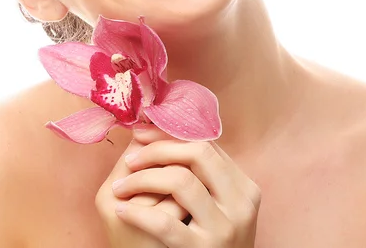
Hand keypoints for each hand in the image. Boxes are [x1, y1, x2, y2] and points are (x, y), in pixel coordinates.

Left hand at [112, 126, 260, 247]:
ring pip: (180, 180)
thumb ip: (201, 174)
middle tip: (130, 158)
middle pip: (198, 154)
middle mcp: (240, 204)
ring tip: (121, 186)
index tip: (142, 133)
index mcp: (244, 188)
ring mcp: (224, 229)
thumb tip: (159, 129)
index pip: (207, 144)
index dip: (170, 134)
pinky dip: (137, 212)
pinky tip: (122, 209)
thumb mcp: (217, 206)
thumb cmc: (207, 242)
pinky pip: (164, 222)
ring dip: (142, 178)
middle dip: (158, 149)